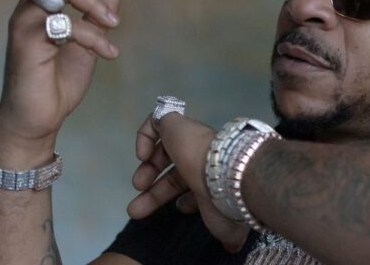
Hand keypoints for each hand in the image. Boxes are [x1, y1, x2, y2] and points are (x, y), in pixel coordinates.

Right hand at [0, 0, 120, 158]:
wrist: (38, 122)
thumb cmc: (57, 86)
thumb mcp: (86, 48)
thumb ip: (94, 21)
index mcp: (46, 7)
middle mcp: (31, 9)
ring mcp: (25, 23)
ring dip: (88, 2)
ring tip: (113, 25)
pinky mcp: (25, 41)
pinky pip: (61, 24)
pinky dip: (90, 35)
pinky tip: (108, 51)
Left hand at [127, 113, 249, 251]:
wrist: (226, 170)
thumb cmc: (225, 197)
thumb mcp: (228, 226)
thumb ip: (229, 236)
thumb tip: (232, 249)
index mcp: (214, 175)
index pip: (194, 183)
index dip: (181, 196)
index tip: (178, 209)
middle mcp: (203, 155)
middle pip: (174, 170)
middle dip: (155, 191)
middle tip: (137, 206)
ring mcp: (190, 137)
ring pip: (164, 148)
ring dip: (148, 167)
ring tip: (138, 185)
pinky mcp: (176, 123)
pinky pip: (157, 120)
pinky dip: (145, 137)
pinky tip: (142, 156)